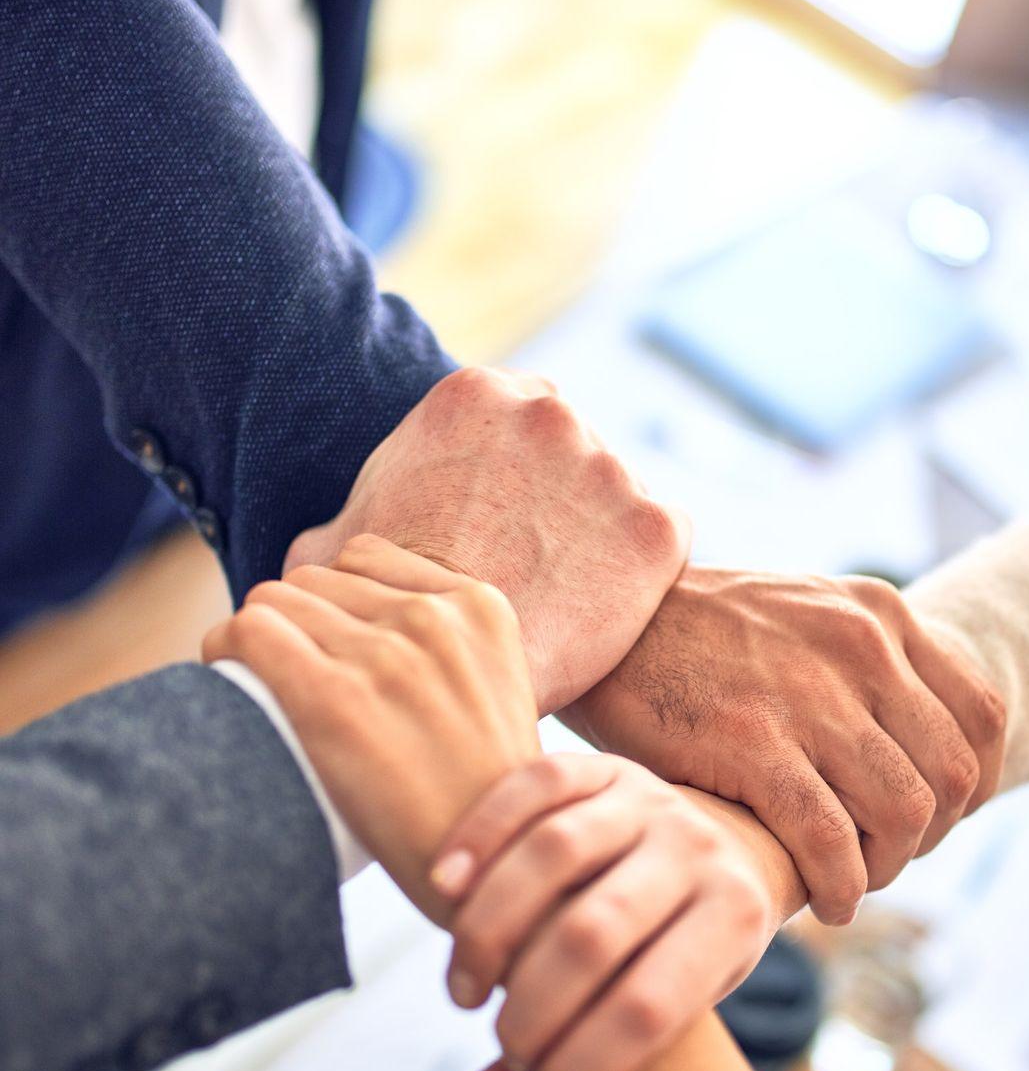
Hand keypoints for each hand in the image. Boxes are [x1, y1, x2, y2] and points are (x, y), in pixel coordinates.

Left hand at [202, 535, 539, 916]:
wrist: (487, 876)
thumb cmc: (482, 802)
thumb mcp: (497, 694)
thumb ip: (446, 649)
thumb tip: (363, 631)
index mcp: (481, 609)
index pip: (367, 557)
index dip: (336, 602)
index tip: (327, 647)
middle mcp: (434, 619)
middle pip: (315, 580)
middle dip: (295, 623)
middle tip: (288, 679)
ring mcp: (384, 655)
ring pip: (274, 600)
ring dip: (256, 638)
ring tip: (258, 687)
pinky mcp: (332, 697)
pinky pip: (246, 632)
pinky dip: (224, 651)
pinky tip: (228, 681)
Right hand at [283, 368, 690, 713]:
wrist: (446, 675)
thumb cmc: (380, 612)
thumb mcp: (331, 550)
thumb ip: (345, 521)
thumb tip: (322, 543)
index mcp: (472, 395)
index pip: (513, 416)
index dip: (508, 472)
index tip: (499, 518)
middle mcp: (549, 413)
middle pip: (571, 445)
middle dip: (558, 494)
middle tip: (532, 558)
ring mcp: (609, 466)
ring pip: (617, 494)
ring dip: (600, 532)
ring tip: (563, 592)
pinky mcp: (656, 527)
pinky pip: (662, 541)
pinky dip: (643, 572)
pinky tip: (603, 609)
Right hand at [429, 752, 777, 1070]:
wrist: (728, 846)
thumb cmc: (686, 948)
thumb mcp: (672, 1003)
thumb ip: (584, 1053)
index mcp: (735, 917)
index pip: (651, 1007)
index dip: (588, 1065)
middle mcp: (700, 849)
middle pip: (594, 933)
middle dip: (533, 1006)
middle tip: (502, 1040)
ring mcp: (651, 798)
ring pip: (554, 854)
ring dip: (490, 931)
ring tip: (464, 990)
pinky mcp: (605, 765)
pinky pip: (534, 786)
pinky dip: (480, 835)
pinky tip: (442, 889)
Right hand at [561, 568, 1005, 924]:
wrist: (600, 615)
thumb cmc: (696, 633)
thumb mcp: (802, 614)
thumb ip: (861, 663)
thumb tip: (911, 743)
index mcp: (880, 615)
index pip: (983, 715)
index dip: (974, 784)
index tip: (937, 818)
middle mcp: (861, 647)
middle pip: (952, 774)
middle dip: (930, 836)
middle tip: (883, 856)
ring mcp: (810, 694)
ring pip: (904, 813)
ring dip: (886, 867)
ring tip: (851, 881)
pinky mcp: (752, 741)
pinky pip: (830, 839)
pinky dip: (840, 886)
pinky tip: (822, 900)